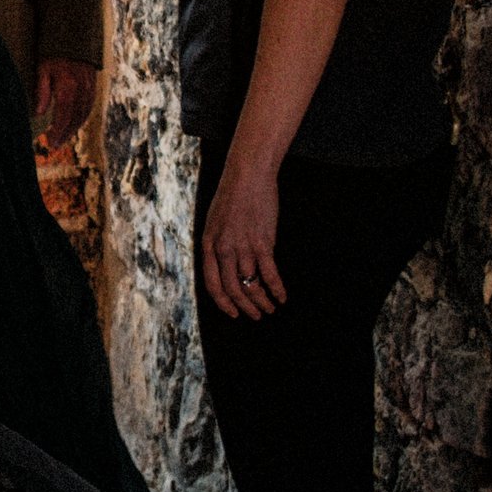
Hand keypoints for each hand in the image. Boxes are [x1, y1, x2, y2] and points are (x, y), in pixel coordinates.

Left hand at [33, 59, 98, 148]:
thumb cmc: (53, 53)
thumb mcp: (42, 69)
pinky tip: (74, 124)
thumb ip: (42, 91)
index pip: (64, 115)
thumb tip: (39, 114)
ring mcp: (90, 87)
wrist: (74, 37)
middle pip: (75, 118)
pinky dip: (82, 118)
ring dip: (74, 128)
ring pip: (84, 114)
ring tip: (63, 138)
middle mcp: (82, 89)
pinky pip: (90, 106)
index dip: (58, 131)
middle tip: (55, 145)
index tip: (50, 141)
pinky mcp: (94, 85)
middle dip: (65, 133)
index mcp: (69, 86)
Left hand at [201, 160, 284, 319]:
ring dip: (261, 301)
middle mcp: (223, 249)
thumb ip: (219, 243)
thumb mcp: (215, 221)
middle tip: (255, 316)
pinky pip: (269, 273)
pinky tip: (282, 296)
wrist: (247, 175)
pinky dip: (276, 288)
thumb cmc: (232, 196)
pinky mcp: (263, 242)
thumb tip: (228, 264)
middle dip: (245, 307)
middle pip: (232, 289)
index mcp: (209, 245)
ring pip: (250, 285)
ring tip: (270, 309)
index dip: (223, 302)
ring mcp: (243, 247)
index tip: (233, 313)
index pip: (212, 284)